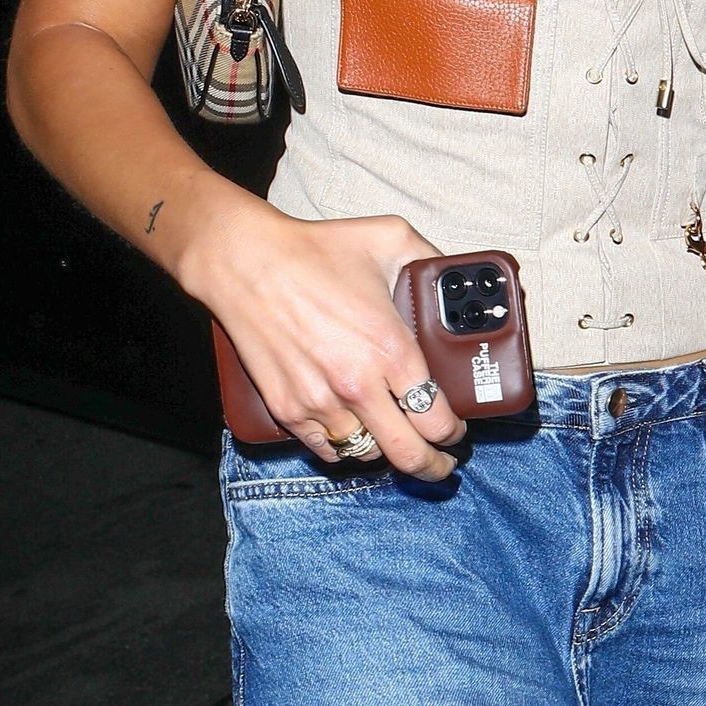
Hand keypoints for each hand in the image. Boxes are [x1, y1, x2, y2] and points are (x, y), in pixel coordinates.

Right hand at [191, 200, 467, 478]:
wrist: (247, 263)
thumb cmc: (316, 250)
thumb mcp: (389, 238)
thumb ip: (428, 256)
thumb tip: (450, 272)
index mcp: (391, 350)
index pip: (438, 418)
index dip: (455, 431)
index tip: (457, 429)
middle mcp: (359, 386)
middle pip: (408, 455)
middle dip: (433, 467)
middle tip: (442, 464)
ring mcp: (321, 403)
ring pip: (367, 454)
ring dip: (386, 451)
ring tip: (395, 439)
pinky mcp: (288, 410)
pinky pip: (327, 450)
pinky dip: (345, 448)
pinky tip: (355, 435)